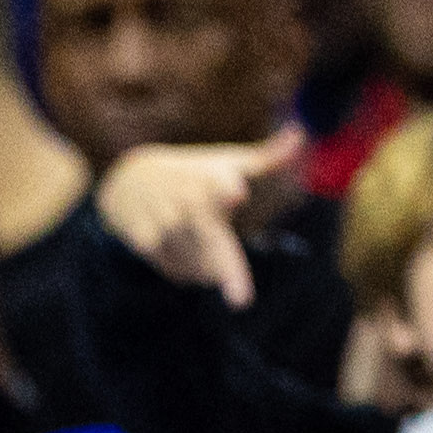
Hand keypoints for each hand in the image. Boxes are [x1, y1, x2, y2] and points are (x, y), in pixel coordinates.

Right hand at [96, 128, 304, 310]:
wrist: (130, 180)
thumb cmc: (195, 173)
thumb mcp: (228, 162)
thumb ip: (267, 158)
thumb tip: (301, 132)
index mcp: (211, 182)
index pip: (220, 189)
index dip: (226, 190)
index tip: (235, 193)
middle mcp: (187, 204)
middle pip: (210, 242)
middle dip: (226, 269)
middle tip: (242, 301)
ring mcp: (165, 225)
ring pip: (200, 268)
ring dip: (210, 270)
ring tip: (206, 246)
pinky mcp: (146, 244)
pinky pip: (178, 273)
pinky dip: (186, 271)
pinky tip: (184, 252)